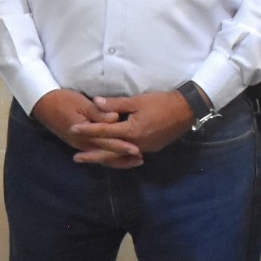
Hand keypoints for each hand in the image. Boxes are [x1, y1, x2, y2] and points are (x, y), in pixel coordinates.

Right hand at [30, 90, 136, 167]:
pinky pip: (96, 153)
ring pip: (102, 157)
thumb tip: (115, 118)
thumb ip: (99, 113)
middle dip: (123, 158)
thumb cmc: (63, 101)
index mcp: (85, 134)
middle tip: (140, 159)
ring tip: (134, 161)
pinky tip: (117, 156)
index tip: (137, 149)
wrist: (43, 104)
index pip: (107, 142)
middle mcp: (83, 144)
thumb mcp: (82, 103)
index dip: (122, 146)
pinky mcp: (80, 143)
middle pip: (106, 155)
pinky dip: (108, 156)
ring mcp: (80, 145)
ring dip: (118, 160)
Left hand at [71, 88, 197, 165]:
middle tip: (76, 158)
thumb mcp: (137, 101)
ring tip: (91, 159)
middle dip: (92, 156)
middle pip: (110, 152)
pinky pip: (130, 155)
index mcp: (131, 131)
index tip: (73, 130)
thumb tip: (95, 103)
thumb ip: (115, 104)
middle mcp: (136, 144)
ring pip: (120, 156)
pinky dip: (119, 156)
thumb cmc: (161, 102)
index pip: (104, 132)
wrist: (186, 110)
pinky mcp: (151, 148)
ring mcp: (144, 149)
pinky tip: (112, 156)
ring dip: (105, 158)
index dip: (87, 130)